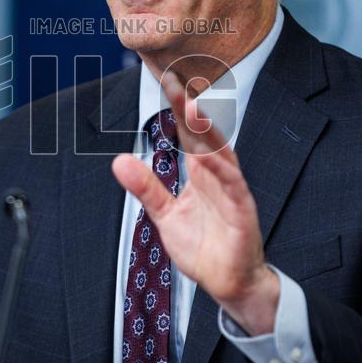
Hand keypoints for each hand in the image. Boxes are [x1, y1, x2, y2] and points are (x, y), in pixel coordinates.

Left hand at [111, 73, 278, 334]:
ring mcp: (232, 192)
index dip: (178, 107)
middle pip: (204, 135)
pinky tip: (207, 154)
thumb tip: (119, 161)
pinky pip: (232, 186)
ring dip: (207, 131)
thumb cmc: (203, 246)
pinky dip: (221, 169)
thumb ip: (147, 188)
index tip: (165, 79)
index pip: (188, 133)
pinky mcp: (242, 212)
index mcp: (201, 173)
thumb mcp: (166, 215)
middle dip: (190, 108)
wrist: (228, 283)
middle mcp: (217, 176)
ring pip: (221, 154)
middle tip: (174, 80)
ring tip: (192, 107)